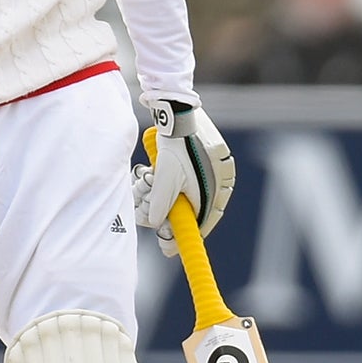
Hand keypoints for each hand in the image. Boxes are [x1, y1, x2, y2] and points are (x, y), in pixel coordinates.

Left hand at [134, 101, 236, 256]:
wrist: (178, 112)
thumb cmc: (176, 146)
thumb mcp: (165, 180)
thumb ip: (162, 206)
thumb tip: (158, 224)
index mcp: (215, 192)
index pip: (201, 224)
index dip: (184, 239)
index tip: (169, 250)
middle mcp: (215, 184)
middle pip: (188, 211)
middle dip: (166, 212)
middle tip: (149, 211)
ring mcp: (206, 173)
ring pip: (180, 196)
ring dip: (160, 194)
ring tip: (145, 182)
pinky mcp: (195, 163)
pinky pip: (178, 182)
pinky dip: (163, 183)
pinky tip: (150, 173)